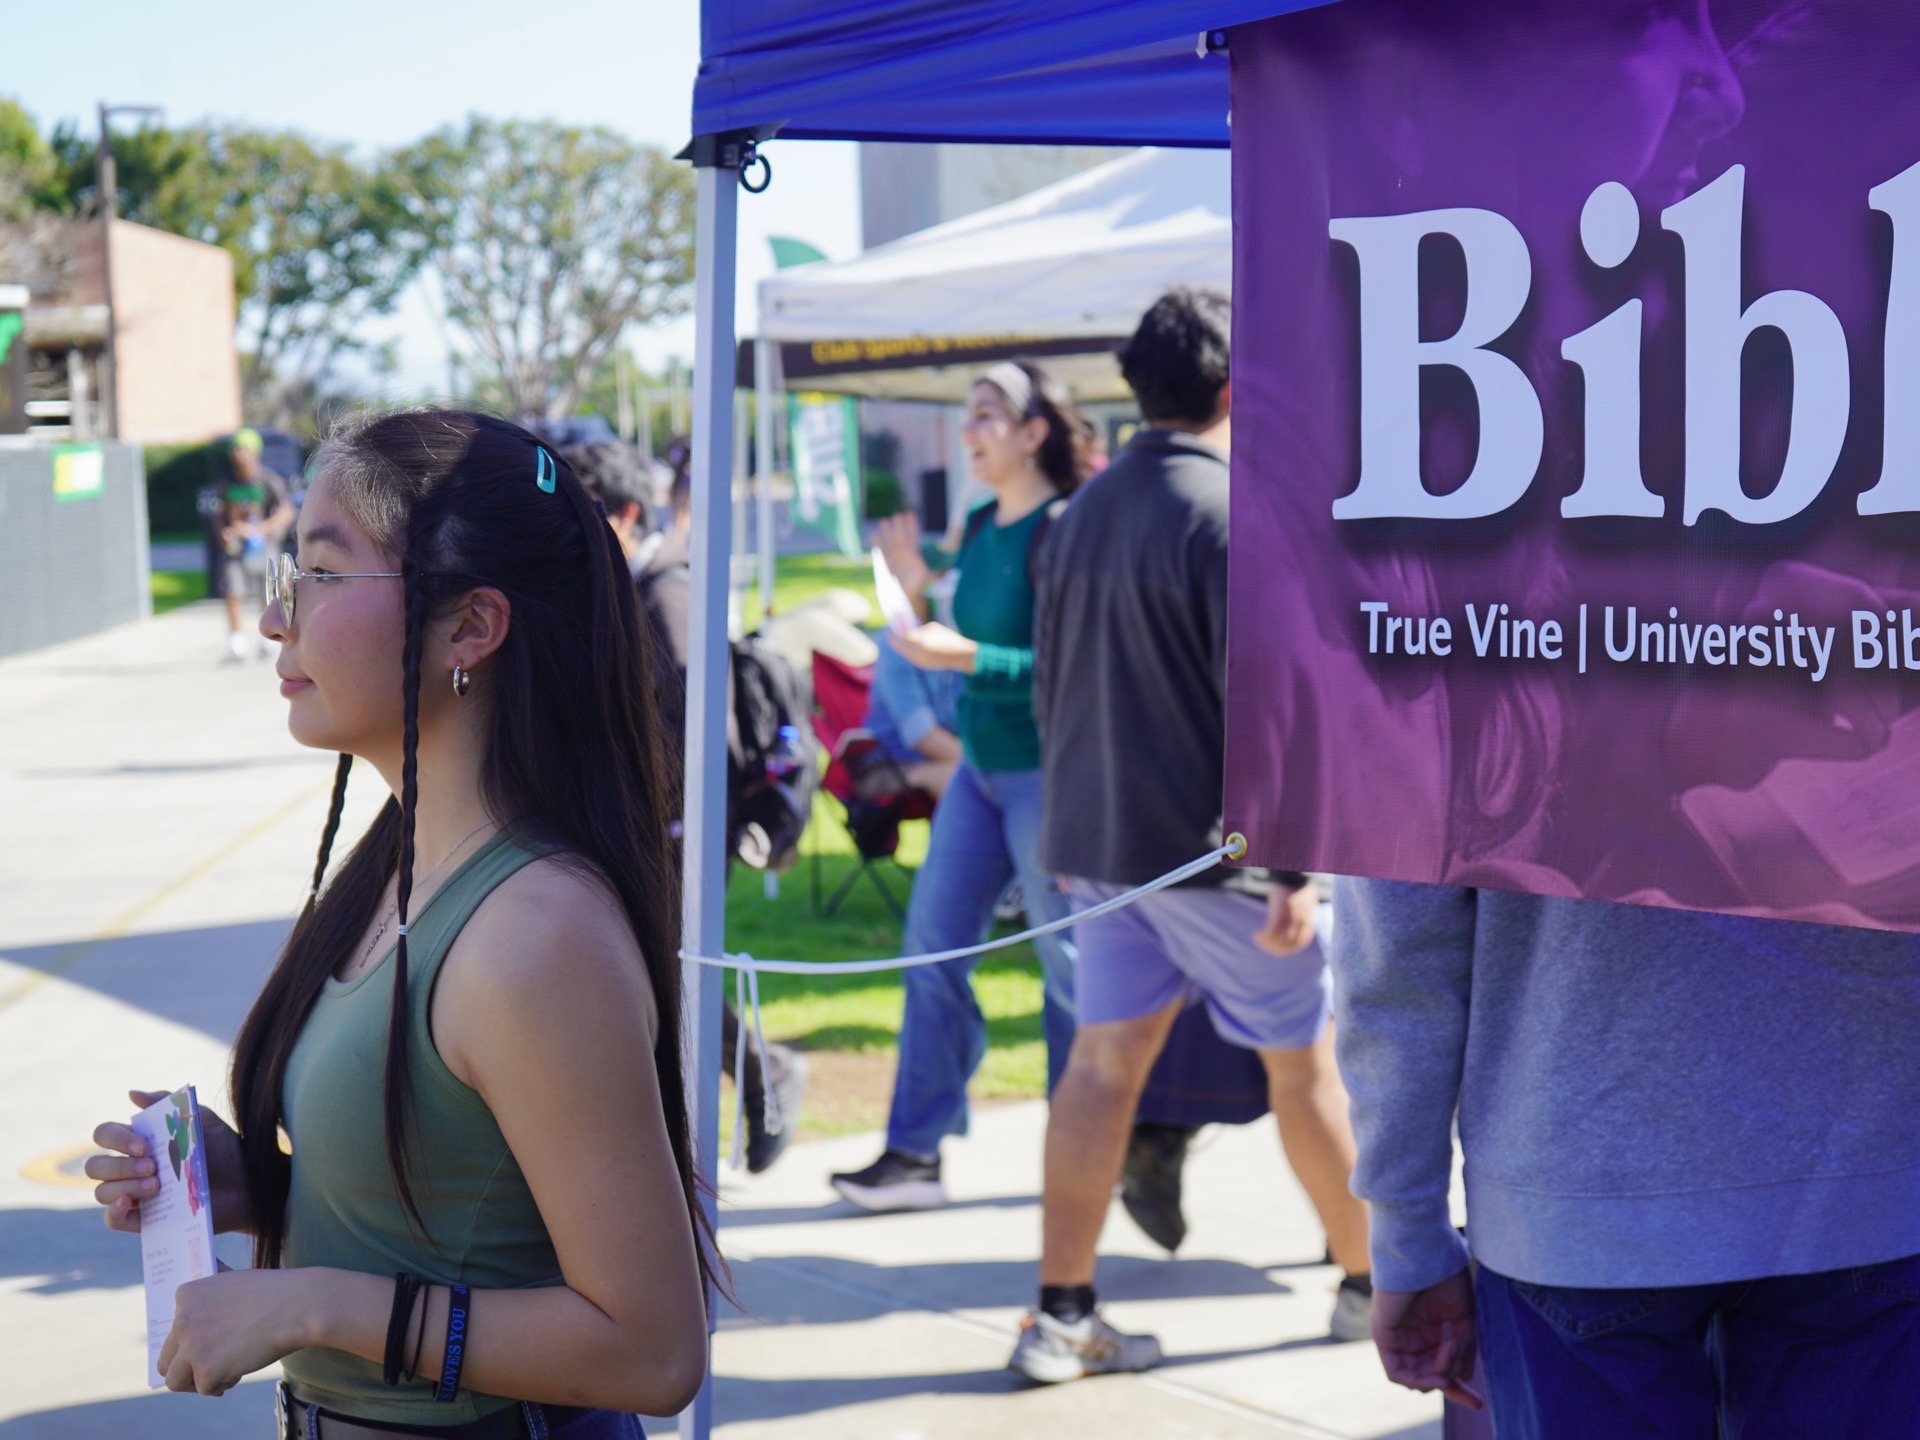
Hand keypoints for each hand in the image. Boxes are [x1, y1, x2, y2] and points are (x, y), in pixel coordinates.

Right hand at [89, 1089, 250, 1235]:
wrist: (249, 1182)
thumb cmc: (225, 1149)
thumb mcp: (201, 1120)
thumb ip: (168, 1104)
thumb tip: (131, 1093)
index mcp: (139, 1142)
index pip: (105, 1135)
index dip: (115, 1138)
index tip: (144, 1145)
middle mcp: (130, 1168)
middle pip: (96, 1166)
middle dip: (120, 1165)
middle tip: (153, 1166)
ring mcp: (135, 1194)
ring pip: (102, 1191)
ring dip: (125, 1186)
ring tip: (157, 1185)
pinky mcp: (144, 1220)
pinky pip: (112, 1220)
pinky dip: (113, 1212)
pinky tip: (128, 1203)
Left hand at [159, 1267, 309, 1395]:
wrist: (299, 1305)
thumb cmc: (274, 1293)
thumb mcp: (234, 1281)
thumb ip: (211, 1296)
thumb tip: (205, 1298)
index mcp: (186, 1295)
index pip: (172, 1331)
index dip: (191, 1342)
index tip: (210, 1344)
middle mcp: (182, 1320)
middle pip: (167, 1359)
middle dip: (187, 1367)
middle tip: (210, 1368)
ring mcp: (193, 1346)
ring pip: (175, 1380)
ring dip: (197, 1381)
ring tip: (221, 1375)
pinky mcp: (207, 1369)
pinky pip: (205, 1388)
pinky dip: (222, 1385)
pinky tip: (240, 1371)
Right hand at [875, 512, 931, 597]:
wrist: (901, 591)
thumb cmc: (915, 584)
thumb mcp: (925, 578)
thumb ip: (933, 575)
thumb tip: (943, 575)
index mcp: (913, 553)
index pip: (913, 537)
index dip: (911, 526)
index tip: (910, 515)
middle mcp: (903, 552)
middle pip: (901, 536)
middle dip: (899, 527)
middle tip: (897, 516)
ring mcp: (893, 555)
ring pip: (890, 541)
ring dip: (887, 531)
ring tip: (884, 521)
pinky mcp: (885, 561)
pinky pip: (881, 550)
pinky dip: (877, 542)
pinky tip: (873, 534)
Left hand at [892, 621, 977, 673]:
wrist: (960, 656)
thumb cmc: (948, 638)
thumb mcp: (932, 628)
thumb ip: (919, 630)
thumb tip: (909, 632)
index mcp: (918, 641)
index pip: (899, 637)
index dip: (893, 632)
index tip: (891, 628)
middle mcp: (916, 653)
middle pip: (898, 646)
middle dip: (894, 639)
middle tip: (892, 634)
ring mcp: (918, 660)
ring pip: (903, 652)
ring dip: (901, 645)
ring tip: (901, 639)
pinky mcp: (922, 665)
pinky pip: (910, 656)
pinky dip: (908, 651)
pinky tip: (910, 646)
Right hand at [1253, 883, 1317, 955]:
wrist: (1293, 874)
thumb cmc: (1297, 886)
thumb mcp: (1305, 903)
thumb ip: (1303, 914)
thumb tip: (1299, 921)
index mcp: (1308, 921)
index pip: (1301, 943)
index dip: (1290, 949)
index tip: (1279, 949)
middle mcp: (1301, 923)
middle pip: (1291, 945)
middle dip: (1278, 950)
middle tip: (1267, 948)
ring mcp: (1291, 919)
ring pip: (1280, 941)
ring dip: (1268, 945)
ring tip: (1259, 941)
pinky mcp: (1280, 914)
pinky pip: (1271, 932)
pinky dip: (1263, 937)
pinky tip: (1256, 935)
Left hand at [1373, 1269, 1481, 1408]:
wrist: (1426, 1254)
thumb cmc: (1445, 1277)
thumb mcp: (1464, 1318)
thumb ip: (1464, 1349)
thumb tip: (1463, 1378)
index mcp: (1429, 1330)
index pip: (1440, 1366)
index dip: (1458, 1386)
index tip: (1478, 1402)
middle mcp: (1411, 1336)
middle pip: (1428, 1376)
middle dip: (1450, 1385)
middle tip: (1471, 1390)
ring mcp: (1396, 1336)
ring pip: (1416, 1376)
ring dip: (1440, 1374)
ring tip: (1453, 1350)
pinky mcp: (1383, 1335)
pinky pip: (1396, 1372)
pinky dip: (1418, 1378)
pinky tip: (1437, 1370)